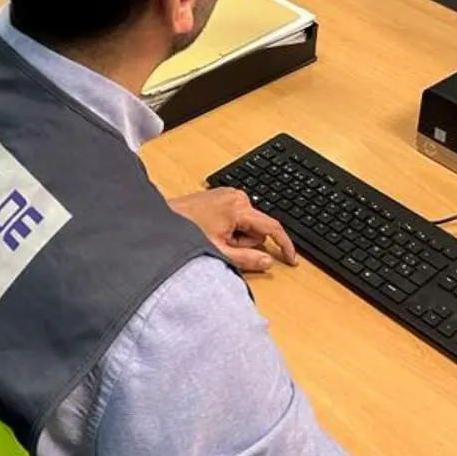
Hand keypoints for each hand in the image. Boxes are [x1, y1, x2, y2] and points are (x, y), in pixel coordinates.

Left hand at [168, 188, 297, 271]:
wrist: (164, 218)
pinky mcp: (222, 195)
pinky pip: (237, 216)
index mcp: (239, 208)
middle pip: (258, 227)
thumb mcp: (219, 251)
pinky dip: (231, 227)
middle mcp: (237, 196)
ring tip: (215, 236)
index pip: (272, 227)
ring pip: (248, 223)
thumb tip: (268, 262)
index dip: (284, 245)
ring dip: (236, 235)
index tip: (292, 259)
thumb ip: (247, 259)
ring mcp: (229, 194)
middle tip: (224, 245)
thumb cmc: (186, 232)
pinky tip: (214, 230)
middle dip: (246, 241)